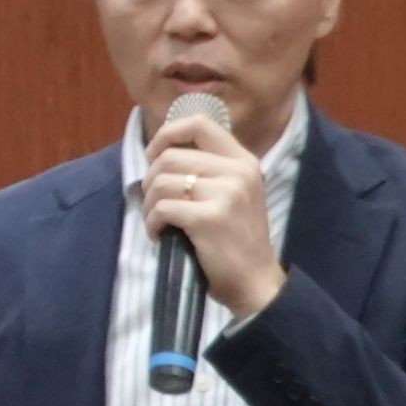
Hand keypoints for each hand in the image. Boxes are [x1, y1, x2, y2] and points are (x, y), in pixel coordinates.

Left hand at [144, 106, 285, 317]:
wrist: (256, 282)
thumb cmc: (236, 239)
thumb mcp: (234, 193)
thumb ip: (208, 169)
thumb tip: (159, 151)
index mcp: (243, 161)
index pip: (199, 123)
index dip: (167, 134)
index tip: (153, 155)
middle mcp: (238, 172)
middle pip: (169, 157)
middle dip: (150, 181)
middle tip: (154, 203)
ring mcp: (226, 194)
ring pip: (161, 182)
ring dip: (149, 205)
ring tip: (158, 222)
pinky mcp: (209, 218)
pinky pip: (162, 208)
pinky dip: (151, 223)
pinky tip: (160, 235)